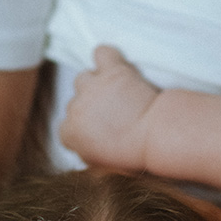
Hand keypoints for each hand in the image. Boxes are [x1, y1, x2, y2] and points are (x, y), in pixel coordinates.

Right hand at [59, 45, 159, 168]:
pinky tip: (117, 66)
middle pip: (76, 102)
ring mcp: (92, 87)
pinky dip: (107, 58)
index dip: (82, 128)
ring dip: (97, 84)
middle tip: (113, 115)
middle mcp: (75, 108)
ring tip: (116, 93)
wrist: (154, 136)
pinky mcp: (113, 71)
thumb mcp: (104, 166)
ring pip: (84, 78)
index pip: (66, 128)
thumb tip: (89, 149)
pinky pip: (102, 53)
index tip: (97, 131)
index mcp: (70, 134)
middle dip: (92, 108)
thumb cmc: (133, 156)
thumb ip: (89, 154)